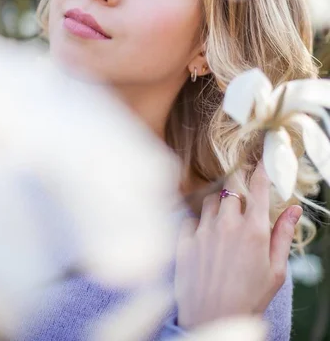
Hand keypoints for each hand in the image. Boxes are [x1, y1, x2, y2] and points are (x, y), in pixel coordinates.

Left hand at [175, 160, 301, 329]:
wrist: (213, 321)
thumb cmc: (249, 299)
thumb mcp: (276, 271)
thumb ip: (283, 235)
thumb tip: (294, 209)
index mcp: (254, 230)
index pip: (258, 186)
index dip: (261, 168)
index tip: (261, 157)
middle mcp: (227, 224)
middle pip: (231, 187)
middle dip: (238, 190)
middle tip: (241, 201)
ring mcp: (203, 230)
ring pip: (210, 200)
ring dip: (218, 205)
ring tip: (223, 223)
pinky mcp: (184, 240)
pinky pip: (190, 217)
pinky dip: (197, 222)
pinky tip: (203, 236)